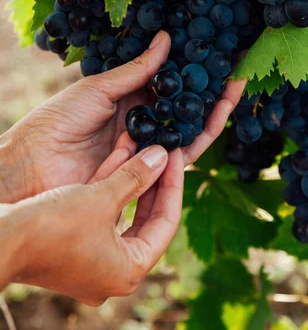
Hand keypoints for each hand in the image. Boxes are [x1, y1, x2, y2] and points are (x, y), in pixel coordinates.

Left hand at [0, 31, 245, 202]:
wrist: (34, 165)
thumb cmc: (59, 120)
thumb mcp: (100, 88)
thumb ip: (138, 70)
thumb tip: (166, 38)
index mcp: (130, 96)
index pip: (169, 82)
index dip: (193, 69)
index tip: (215, 53)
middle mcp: (143, 120)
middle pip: (185, 106)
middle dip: (212, 90)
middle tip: (237, 71)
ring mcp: (146, 146)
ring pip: (189, 130)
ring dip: (213, 111)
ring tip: (235, 89)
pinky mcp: (147, 170)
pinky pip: (180, 155)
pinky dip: (198, 138)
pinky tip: (215, 117)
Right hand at [5, 145, 183, 304]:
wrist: (0, 236)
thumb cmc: (52, 226)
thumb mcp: (101, 198)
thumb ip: (136, 178)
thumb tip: (162, 157)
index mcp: (127, 272)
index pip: (166, 224)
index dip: (174, 185)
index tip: (176, 156)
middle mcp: (112, 272)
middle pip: (147, 220)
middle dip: (155, 183)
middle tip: (165, 152)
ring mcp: (92, 262)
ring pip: (124, 214)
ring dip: (133, 181)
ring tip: (145, 148)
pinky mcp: (74, 248)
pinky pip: (103, 215)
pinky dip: (111, 188)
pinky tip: (120, 156)